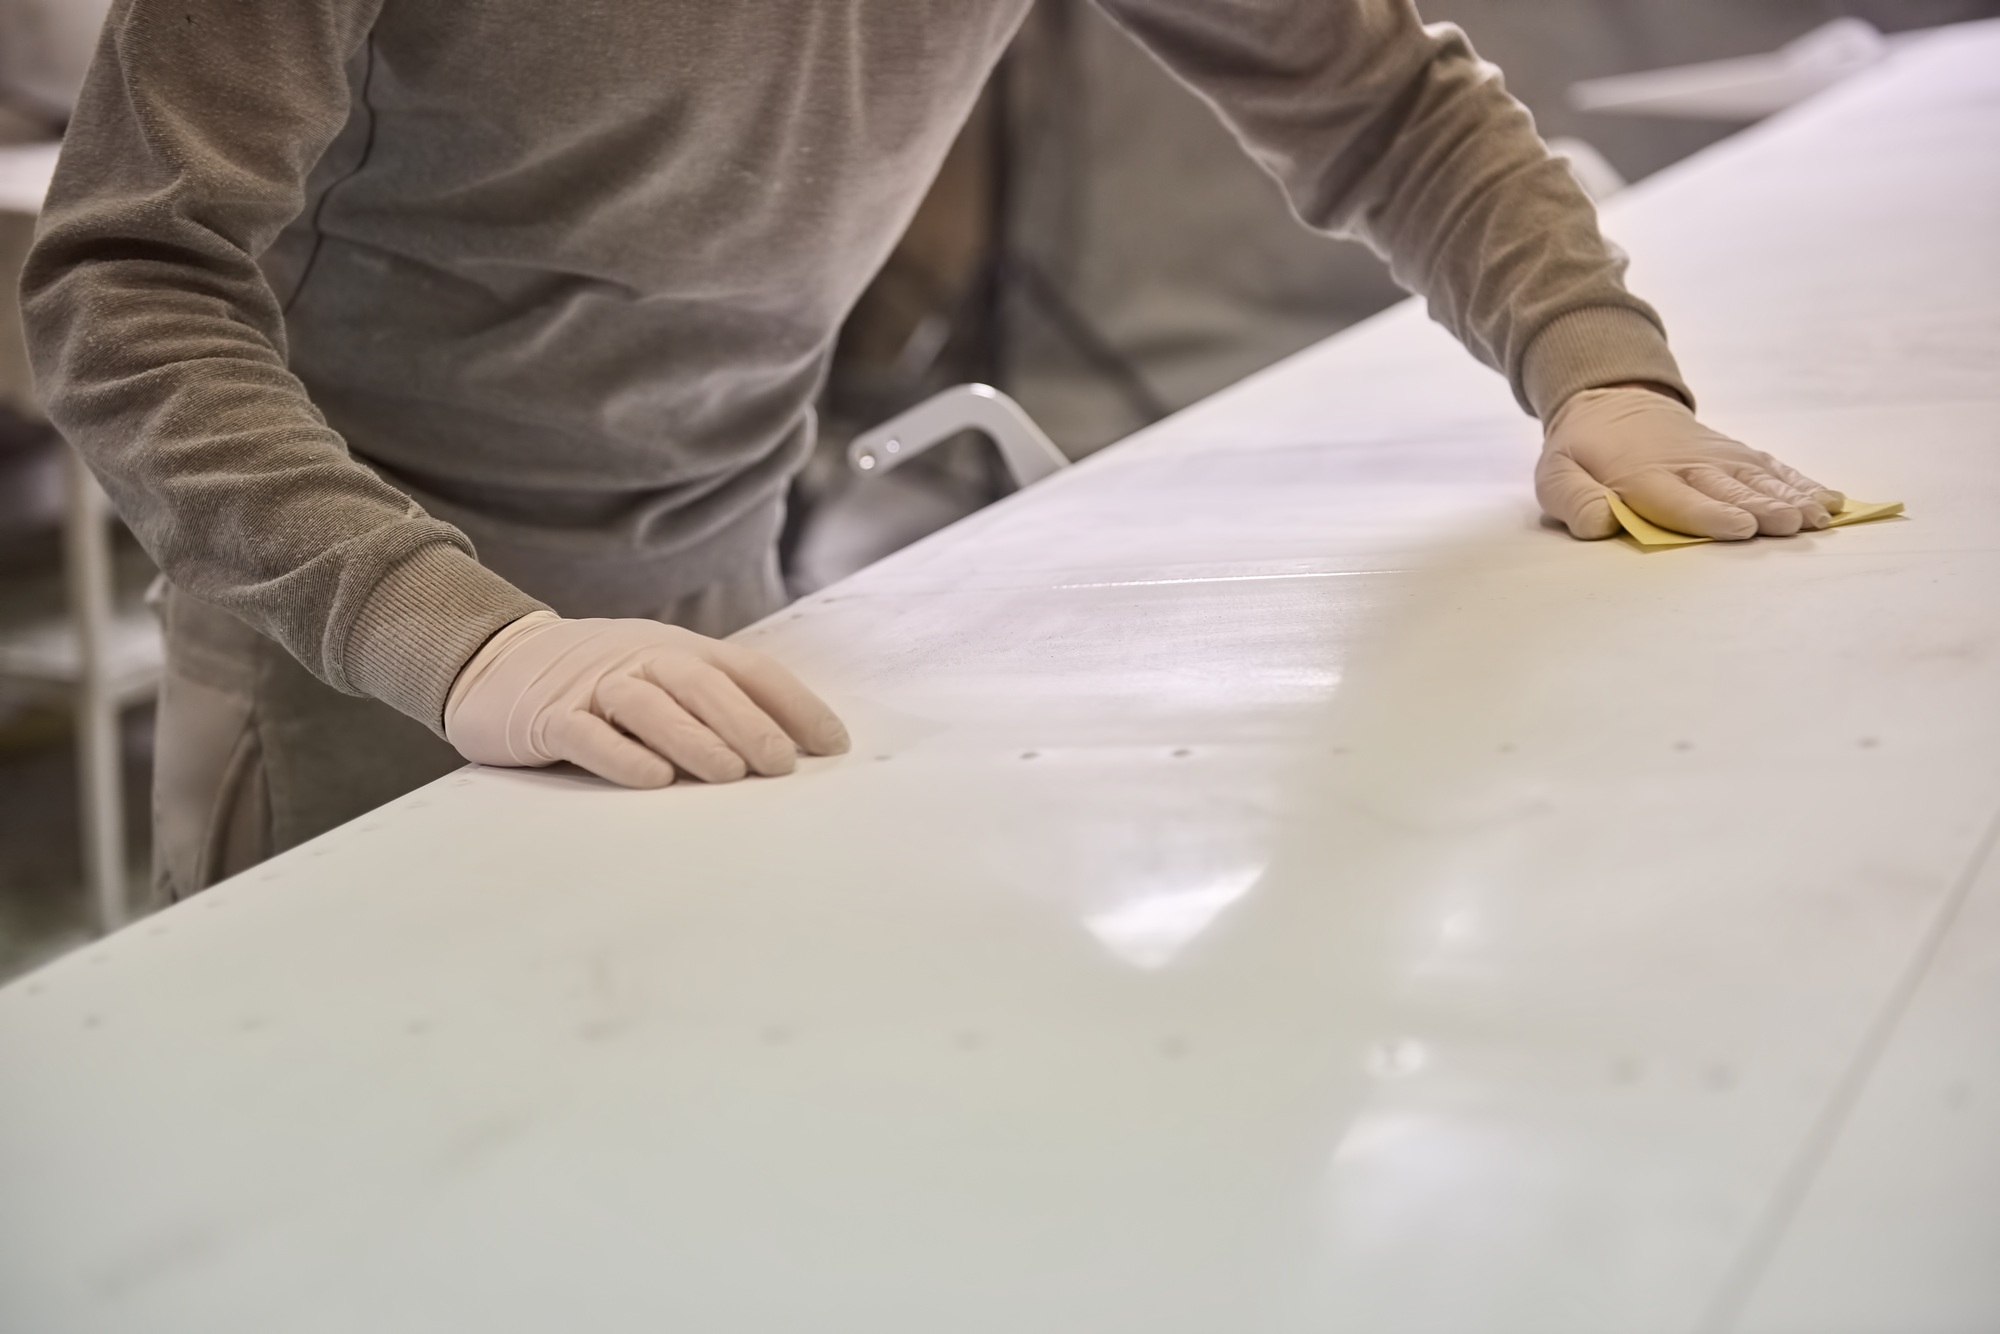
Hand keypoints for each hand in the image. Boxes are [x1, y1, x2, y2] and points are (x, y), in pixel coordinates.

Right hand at [444, 612, 849, 787]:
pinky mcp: (547, 717)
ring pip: (651, 705)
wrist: (492, 662)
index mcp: (679, 650)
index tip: (833, 744)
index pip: (749, 670)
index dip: (794, 703)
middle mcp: (642, 659)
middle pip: (703, 684)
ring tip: (729, 774)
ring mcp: (593, 686)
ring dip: (694, 739)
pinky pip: (587, 734)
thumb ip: (711, 705)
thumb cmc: (595, 684)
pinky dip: (621, 755)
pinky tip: (651, 779)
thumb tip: (787, 751)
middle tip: (782, 765)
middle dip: (749, 723)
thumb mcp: (658, 678)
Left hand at [1537, 387, 1843, 539]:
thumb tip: (1598, 523)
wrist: (1610, 403)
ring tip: (1820, 518)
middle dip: (1763, 508)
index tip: (1742, 528)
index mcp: (1643, 476)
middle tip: (1795, 526)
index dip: (1711, 514)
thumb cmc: (1582, 453)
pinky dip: (1802, 482)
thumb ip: (1574, 500)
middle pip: (1730, 489)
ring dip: (1791, 498)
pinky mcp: (1735, 454)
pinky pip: (1771, 468)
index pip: (1680, 499)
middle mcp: (1688, 465)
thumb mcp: (1556, 476)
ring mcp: (1717, 457)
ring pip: (1758, 478)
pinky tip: (1831, 500)